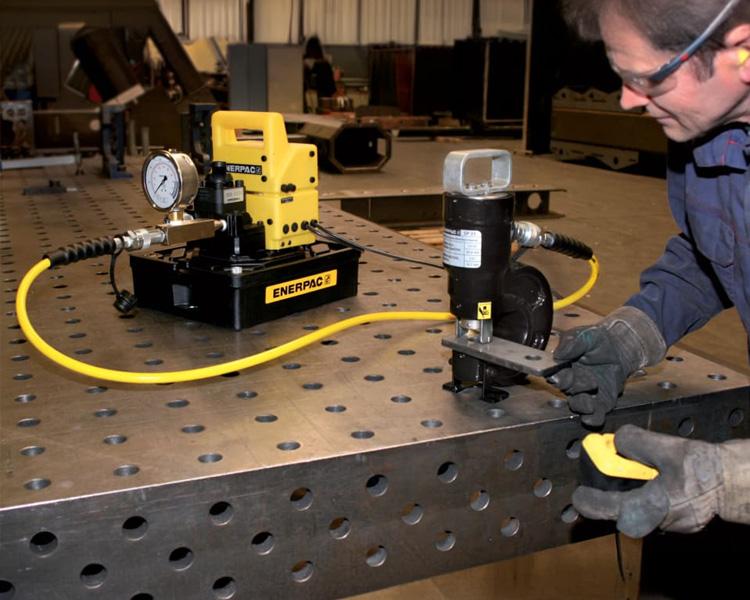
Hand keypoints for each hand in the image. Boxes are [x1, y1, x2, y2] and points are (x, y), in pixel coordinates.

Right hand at [550, 306, 665, 426]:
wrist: (621, 347)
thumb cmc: (598, 341)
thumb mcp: (583, 335)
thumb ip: (571, 343)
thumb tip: (558, 354)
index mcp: (562, 367)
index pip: (554, 373)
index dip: (555, 376)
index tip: (556, 377)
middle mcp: (571, 382)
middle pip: (566, 389)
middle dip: (570, 386)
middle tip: (574, 381)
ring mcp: (585, 394)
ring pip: (577, 404)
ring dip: (580, 405)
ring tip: (587, 403)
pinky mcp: (600, 402)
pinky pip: (595, 414)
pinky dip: (593, 418)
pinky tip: (592, 417)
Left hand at [573, 425, 723, 537]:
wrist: (733, 482)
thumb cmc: (705, 469)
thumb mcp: (669, 448)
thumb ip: (636, 443)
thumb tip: (615, 441)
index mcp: (650, 507)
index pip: (607, 510)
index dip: (588, 501)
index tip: (578, 494)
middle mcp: (655, 522)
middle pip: (617, 513)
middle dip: (606, 495)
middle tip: (601, 478)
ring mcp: (665, 526)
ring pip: (634, 513)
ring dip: (626, 494)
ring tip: (631, 473)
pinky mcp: (673, 522)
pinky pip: (648, 511)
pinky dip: (642, 496)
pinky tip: (649, 479)